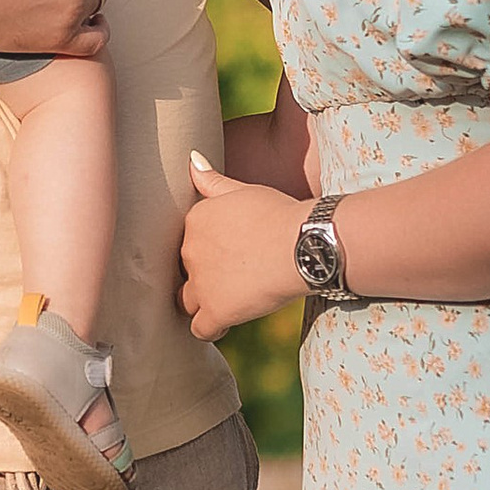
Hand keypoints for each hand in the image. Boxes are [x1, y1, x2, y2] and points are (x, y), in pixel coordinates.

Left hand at [180, 154, 309, 340]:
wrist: (302, 244)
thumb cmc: (279, 213)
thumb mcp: (244, 190)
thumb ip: (213, 181)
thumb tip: (192, 160)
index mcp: (195, 220)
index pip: (188, 241)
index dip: (207, 251)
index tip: (228, 254)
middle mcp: (190, 251)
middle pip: (186, 270)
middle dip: (204, 275)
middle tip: (233, 277)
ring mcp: (201, 283)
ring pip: (186, 301)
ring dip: (202, 303)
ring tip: (225, 302)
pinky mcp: (215, 311)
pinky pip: (200, 329)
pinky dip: (211, 328)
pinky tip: (225, 324)